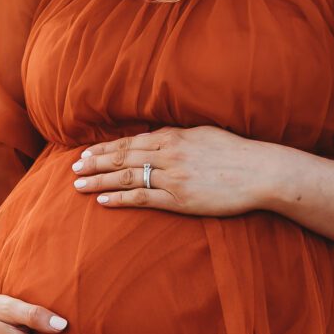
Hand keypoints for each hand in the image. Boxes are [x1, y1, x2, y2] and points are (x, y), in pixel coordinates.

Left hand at [71, 125, 284, 215]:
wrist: (260, 171)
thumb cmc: (235, 152)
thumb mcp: (204, 133)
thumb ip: (178, 135)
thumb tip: (158, 135)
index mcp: (173, 136)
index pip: (130, 142)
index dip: (105, 149)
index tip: (85, 154)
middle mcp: (169, 153)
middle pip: (122, 158)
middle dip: (94, 163)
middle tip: (73, 170)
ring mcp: (173, 177)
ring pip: (127, 176)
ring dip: (99, 180)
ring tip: (78, 186)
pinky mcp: (180, 199)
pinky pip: (143, 197)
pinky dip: (120, 198)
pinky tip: (102, 200)